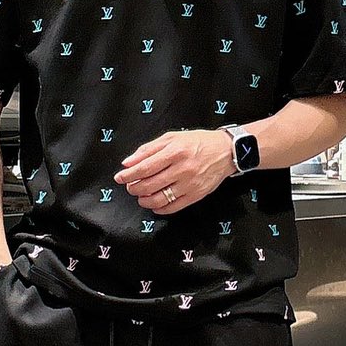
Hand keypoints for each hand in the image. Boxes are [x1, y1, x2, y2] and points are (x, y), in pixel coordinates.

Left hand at [115, 128, 234, 212]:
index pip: (144, 168)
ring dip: (144, 200)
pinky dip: (159, 208)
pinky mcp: (195, 195)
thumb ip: (148, 150)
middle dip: (134, 188)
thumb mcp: (172, 138)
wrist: (225, 151)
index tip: (119, 178)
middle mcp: (181, 169)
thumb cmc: (197, 142)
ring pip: (159, 198)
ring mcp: (189, 184)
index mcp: (174, 151)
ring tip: (140, 196)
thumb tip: (128, 162)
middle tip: (130, 186)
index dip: (128, 175)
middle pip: (149, 185)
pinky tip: (154, 203)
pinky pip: (172, 207)